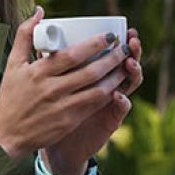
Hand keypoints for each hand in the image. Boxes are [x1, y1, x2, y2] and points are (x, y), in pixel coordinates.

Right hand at [0, 7, 131, 161]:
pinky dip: (108, 94)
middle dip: (112, 58)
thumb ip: (26, 35)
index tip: (110, 35)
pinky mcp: (69, 121)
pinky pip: (94, 106)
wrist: (6, 134)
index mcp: (39, 72)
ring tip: (127, 65)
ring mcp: (62, 107)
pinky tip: (118, 85)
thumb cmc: (10, 96)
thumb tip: (40, 11)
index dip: (95, 44)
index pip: (73, 55)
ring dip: (115, 77)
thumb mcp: (13, 64)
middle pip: (90, 71)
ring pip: (97, 90)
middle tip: (125, 47)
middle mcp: (51, 89)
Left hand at [42, 28, 143, 174]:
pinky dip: (122, 103)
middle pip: (126, 64)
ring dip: (133, 73)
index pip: (114, 53)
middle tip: (132, 40)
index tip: (127, 29)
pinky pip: (120, 111)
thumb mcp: (50, 81)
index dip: (122, 42)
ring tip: (130, 63)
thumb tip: (41, 31)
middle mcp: (108, 85)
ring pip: (129, 84)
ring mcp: (111, 103)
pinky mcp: (110, 121)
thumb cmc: (52, 110)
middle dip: (131, 51)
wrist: (55, 144)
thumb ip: (51, 60)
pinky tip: (119, 96)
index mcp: (95, 74)